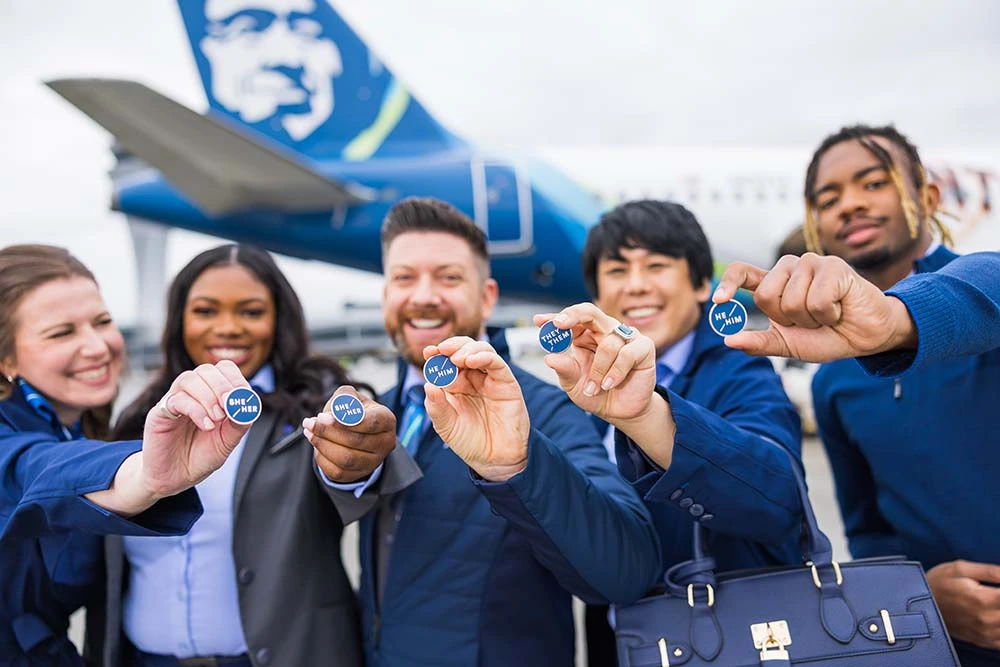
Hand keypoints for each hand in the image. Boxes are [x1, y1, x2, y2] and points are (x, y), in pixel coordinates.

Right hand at [139, 360, 251, 497]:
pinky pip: (176, 400)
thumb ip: (239, 423)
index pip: (224, 369)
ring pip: (189, 379)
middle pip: (206, 369)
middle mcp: (192, 393)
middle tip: (229, 407)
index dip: (236, 379)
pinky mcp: (159, 413)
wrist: (175, 479)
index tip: (243, 399)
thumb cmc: (200, 456)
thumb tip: (249, 407)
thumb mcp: (227, 441)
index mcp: (211, 394)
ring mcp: (174, 401)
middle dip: (223, 386)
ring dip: (208, 397)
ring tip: (217, 419)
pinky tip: (206, 426)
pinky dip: (196, 410)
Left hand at [304, 386, 396, 483]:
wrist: (354, 430)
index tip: (323, 416)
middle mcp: (385, 443)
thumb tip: (335, 413)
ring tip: (309, 432)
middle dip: (328, 432)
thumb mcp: (349, 396)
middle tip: (310, 423)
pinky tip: (316, 444)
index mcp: (387, 420)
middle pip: (356, 441)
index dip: (346, 421)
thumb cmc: (352, 410)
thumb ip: (343, 398)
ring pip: (346, 459)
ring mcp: (374, 461)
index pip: (371, 422)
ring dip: (323, 445)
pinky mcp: (359, 474)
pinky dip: (322, 458)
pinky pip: (338, 472)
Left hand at [421, 337, 528, 481]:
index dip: (436, 354)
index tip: (428, 352)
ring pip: (481, 351)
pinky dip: (484, 356)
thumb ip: (436, 406)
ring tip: (456, 358)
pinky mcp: (506, 383)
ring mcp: (490, 379)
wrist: (494, 461)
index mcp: (455, 386)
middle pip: (463, 350)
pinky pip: (497, 363)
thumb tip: (427, 384)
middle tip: (441, 350)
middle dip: (451, 346)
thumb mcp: (445, 426)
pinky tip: (472, 360)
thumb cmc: (470, 442)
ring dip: (467, 349)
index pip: (445, 362)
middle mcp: (472, 379)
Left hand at [532, 303, 656, 424]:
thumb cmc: (596, 393)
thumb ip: (565, 369)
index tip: (539, 321)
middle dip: (572, 316)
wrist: (620, 412)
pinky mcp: (643, 347)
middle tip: (559, 325)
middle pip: (590, 312)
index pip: (570, 319)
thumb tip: (550, 358)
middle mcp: (605, 330)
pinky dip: (615, 372)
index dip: (554, 317)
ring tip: (594, 388)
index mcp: (585, 335)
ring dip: (598, 371)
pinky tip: (609, 384)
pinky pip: (626, 354)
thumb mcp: (574, 384)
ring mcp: (626, 337)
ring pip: (607, 344)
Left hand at [713, 253, 916, 362]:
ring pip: (792, 301)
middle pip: (765, 296)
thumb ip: (759, 342)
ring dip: (811, 319)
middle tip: (809, 320)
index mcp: (774, 283)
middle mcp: (789, 268)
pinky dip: (828, 314)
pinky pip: (816, 299)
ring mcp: (811, 263)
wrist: (867, 336)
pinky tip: (839, 309)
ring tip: (826, 314)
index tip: (719, 301)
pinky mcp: (834, 266)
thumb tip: (728, 340)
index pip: (742, 272)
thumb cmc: (827, 335)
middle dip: (786, 319)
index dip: (728, 284)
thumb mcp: (788, 344)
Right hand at [926, 560, 999, 649]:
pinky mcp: (981, 641)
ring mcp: (984, 633)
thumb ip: (990, 571)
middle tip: (996, 595)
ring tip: (996, 604)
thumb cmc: (937, 582)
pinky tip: (997, 619)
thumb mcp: (960, 568)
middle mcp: (986, 619)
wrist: (914, 605)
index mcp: (982, 599)